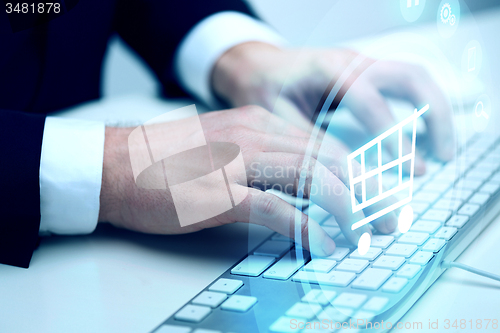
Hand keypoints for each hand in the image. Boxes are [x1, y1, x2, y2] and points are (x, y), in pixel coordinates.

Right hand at [98, 106, 397, 255]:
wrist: (115, 165)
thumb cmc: (167, 162)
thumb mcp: (223, 150)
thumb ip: (262, 164)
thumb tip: (298, 191)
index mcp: (258, 124)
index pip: (324, 144)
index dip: (359, 171)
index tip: (378, 196)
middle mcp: (255, 134)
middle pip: (329, 159)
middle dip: (367, 191)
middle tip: (389, 219)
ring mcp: (239, 162)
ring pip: (312, 178)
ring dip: (347, 209)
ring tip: (366, 234)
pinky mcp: (220, 193)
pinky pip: (277, 208)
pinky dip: (307, 228)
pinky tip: (324, 243)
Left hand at [212, 42, 454, 174]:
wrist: (257, 66)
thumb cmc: (264, 90)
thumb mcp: (279, 120)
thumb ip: (312, 144)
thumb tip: (347, 177)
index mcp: (328, 69)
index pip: (371, 100)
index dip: (392, 135)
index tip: (411, 168)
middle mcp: (352, 60)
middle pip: (410, 77)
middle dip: (434, 116)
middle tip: (443, 156)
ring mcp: (362, 62)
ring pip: (415, 77)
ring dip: (436, 110)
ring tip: (445, 149)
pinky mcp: (366, 72)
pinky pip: (405, 83)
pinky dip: (423, 106)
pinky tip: (426, 133)